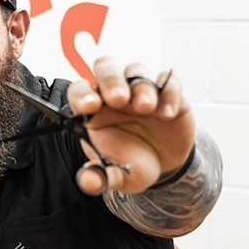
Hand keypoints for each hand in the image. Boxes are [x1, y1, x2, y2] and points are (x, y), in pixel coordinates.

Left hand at [67, 57, 194, 194]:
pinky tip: (167, 114)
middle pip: (106, 68)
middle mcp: (115, 96)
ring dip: (141, 87)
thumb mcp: (117, 177)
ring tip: (145, 108)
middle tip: (118, 98)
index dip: (82, 94)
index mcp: (94, 112)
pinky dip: (168, 93)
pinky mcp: (168, 93)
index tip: (90, 106)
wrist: (165, 167)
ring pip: (136, 70)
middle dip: (110, 80)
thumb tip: (87, 180)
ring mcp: (141, 91)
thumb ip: (101, 178)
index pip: (80, 91)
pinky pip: (168, 81)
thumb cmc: (133, 165)